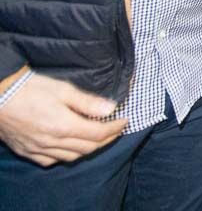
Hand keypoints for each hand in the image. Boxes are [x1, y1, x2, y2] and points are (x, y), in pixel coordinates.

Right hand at [0, 74, 125, 165]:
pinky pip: (52, 161)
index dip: (115, 128)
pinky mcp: (27, 152)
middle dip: (106, 139)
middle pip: (88, 148)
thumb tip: (111, 108)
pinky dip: (66, 156)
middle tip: (115, 129)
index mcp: (63, 126)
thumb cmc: (32, 88)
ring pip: (72, 157)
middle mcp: (52, 142)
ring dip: (89, 149)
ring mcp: (38, 149)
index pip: (98, 134)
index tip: (125, 120)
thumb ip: (88, 102)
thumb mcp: (63, 89)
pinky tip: (71, 147)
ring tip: (98, 137)